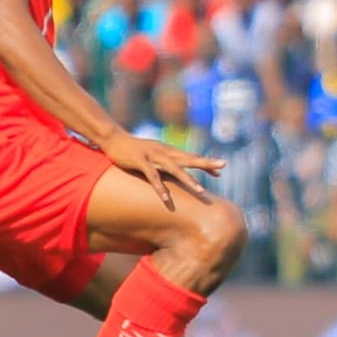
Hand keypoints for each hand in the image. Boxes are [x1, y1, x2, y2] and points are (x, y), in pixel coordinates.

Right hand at [101, 130, 224, 208]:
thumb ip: (164, 161)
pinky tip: (166, 198)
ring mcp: (153, 156)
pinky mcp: (140, 161)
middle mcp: (164, 152)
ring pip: (175, 169)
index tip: (220, 170)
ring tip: (201, 190)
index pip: (191, 157)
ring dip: (189, 180)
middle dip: (206, 164)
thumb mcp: (153, 154)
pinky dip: (160, 187)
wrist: (113, 138)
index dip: (205, 163)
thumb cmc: (134, 149)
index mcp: (168, 151)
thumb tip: (174, 171)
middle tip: (223, 166)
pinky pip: (152, 176)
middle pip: (189, 159)